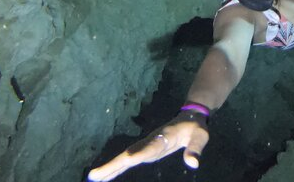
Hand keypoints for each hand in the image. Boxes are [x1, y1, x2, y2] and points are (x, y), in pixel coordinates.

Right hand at [87, 111, 208, 180]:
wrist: (189, 117)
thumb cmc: (195, 128)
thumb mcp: (200, 137)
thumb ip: (196, 149)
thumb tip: (193, 163)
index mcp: (164, 136)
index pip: (151, 146)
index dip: (140, 153)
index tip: (128, 159)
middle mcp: (150, 141)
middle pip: (130, 153)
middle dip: (113, 164)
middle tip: (95, 175)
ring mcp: (146, 146)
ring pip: (125, 157)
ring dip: (109, 167)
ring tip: (93, 178)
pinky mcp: (144, 150)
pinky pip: (128, 160)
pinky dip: (116, 168)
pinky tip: (105, 177)